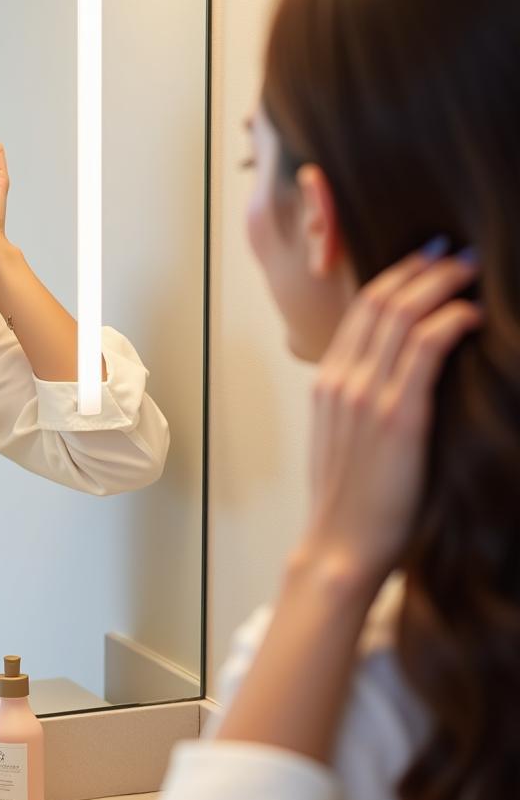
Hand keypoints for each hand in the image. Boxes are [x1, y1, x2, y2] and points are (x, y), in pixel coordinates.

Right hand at [299, 242, 481, 588]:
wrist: (339, 545)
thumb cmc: (349, 499)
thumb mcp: (342, 438)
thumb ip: (358, 400)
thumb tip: (397, 374)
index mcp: (327, 382)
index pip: (360, 309)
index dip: (397, 275)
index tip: (429, 259)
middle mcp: (340, 379)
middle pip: (380, 300)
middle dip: (422, 268)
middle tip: (459, 254)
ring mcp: (363, 395)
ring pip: (401, 315)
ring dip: (440, 284)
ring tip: (471, 272)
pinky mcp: (395, 416)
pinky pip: (423, 349)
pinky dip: (449, 321)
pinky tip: (471, 315)